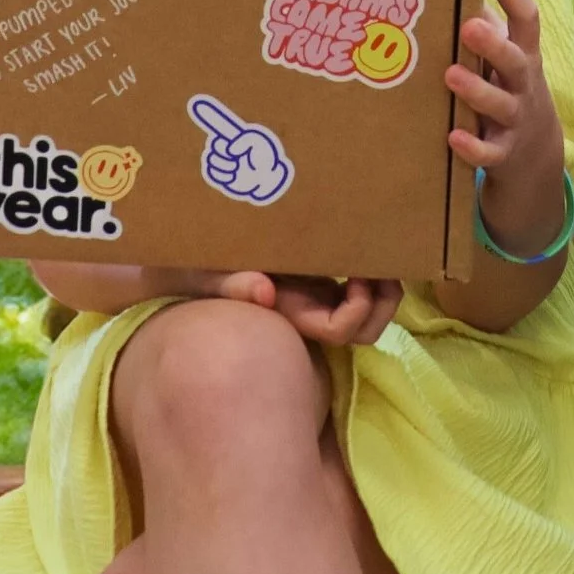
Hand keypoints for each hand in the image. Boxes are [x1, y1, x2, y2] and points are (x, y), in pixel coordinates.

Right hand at [188, 95, 291, 204]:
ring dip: (224, 164)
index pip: (218, 123)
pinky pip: (211, 172)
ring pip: (210, 159)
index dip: (207, 114)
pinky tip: (233, 175)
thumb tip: (230, 150)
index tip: (196, 103)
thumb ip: (247, 140)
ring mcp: (220, 160)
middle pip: (213, 144)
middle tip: (235, 157)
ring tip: (237, 167)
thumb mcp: (261, 143)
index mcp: (233, 134)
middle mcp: (224, 145)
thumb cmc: (266, 156)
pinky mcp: (220, 175)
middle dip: (223, 151)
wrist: (268, 177)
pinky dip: (222, 175)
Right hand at [202, 271, 403, 345]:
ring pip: (368, 312)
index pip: (340, 329)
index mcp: (293, 313)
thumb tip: (264, 291)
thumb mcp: (208, 275)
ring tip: (381, 253)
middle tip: (383, 266)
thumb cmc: (198, 267)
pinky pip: (358, 287)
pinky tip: (366, 244)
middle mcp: (310, 310)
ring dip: (383, 288)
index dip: (358, 309)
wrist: (190, 261)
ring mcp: (318, 296)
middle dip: (383, 303)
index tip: (357, 275)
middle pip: (365, 329)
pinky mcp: (320, 278)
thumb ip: (228, 284)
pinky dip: (371, 272)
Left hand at [444, 0, 568, 255]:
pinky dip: (472, 147)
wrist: (536, 162)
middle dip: (493, 44)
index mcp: (525, 57)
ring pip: (501, 105)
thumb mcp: (506, 62)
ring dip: (477, 90)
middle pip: (516, 62)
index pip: (526, 18)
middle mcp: (524, 86)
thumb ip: (486, 28)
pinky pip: (490, 152)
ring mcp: (516, 121)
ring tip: (451, 75)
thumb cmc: (510, 94)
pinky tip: (452, 138)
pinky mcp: (504, 155)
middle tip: (468, 26)